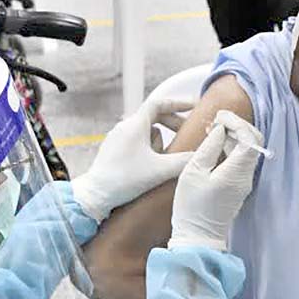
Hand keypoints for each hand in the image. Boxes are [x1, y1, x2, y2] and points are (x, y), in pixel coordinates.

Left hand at [72, 98, 193, 221]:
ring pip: (146, 132)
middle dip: (173, 124)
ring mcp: (117, 138)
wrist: (95, 195)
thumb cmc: (125, 180)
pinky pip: (136, 142)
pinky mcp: (113, 150)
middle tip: (187, 135)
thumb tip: (202, 154)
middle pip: (154, 117)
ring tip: (165, 159)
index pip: (159, 103)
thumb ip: (184, 161)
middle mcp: (125, 127)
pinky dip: (148, 148)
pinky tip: (152, 166)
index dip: (178, 103)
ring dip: (159, 141)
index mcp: (135, 124)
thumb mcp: (160, 170)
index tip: (193, 107)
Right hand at [168, 110, 262, 249]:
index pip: (249, 138)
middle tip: (217, 120)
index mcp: (236, 172)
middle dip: (238, 126)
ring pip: (248, 150)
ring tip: (212, 131)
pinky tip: (215, 146)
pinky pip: (242, 160)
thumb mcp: (193, 172)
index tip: (219, 116)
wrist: (198, 237)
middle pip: (254, 141)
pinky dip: (232, 148)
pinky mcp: (240, 186)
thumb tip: (220, 130)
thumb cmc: (191, 207)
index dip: (236, 122)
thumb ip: (209, 148)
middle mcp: (246, 176)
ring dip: (234, 136)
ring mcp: (245, 182)